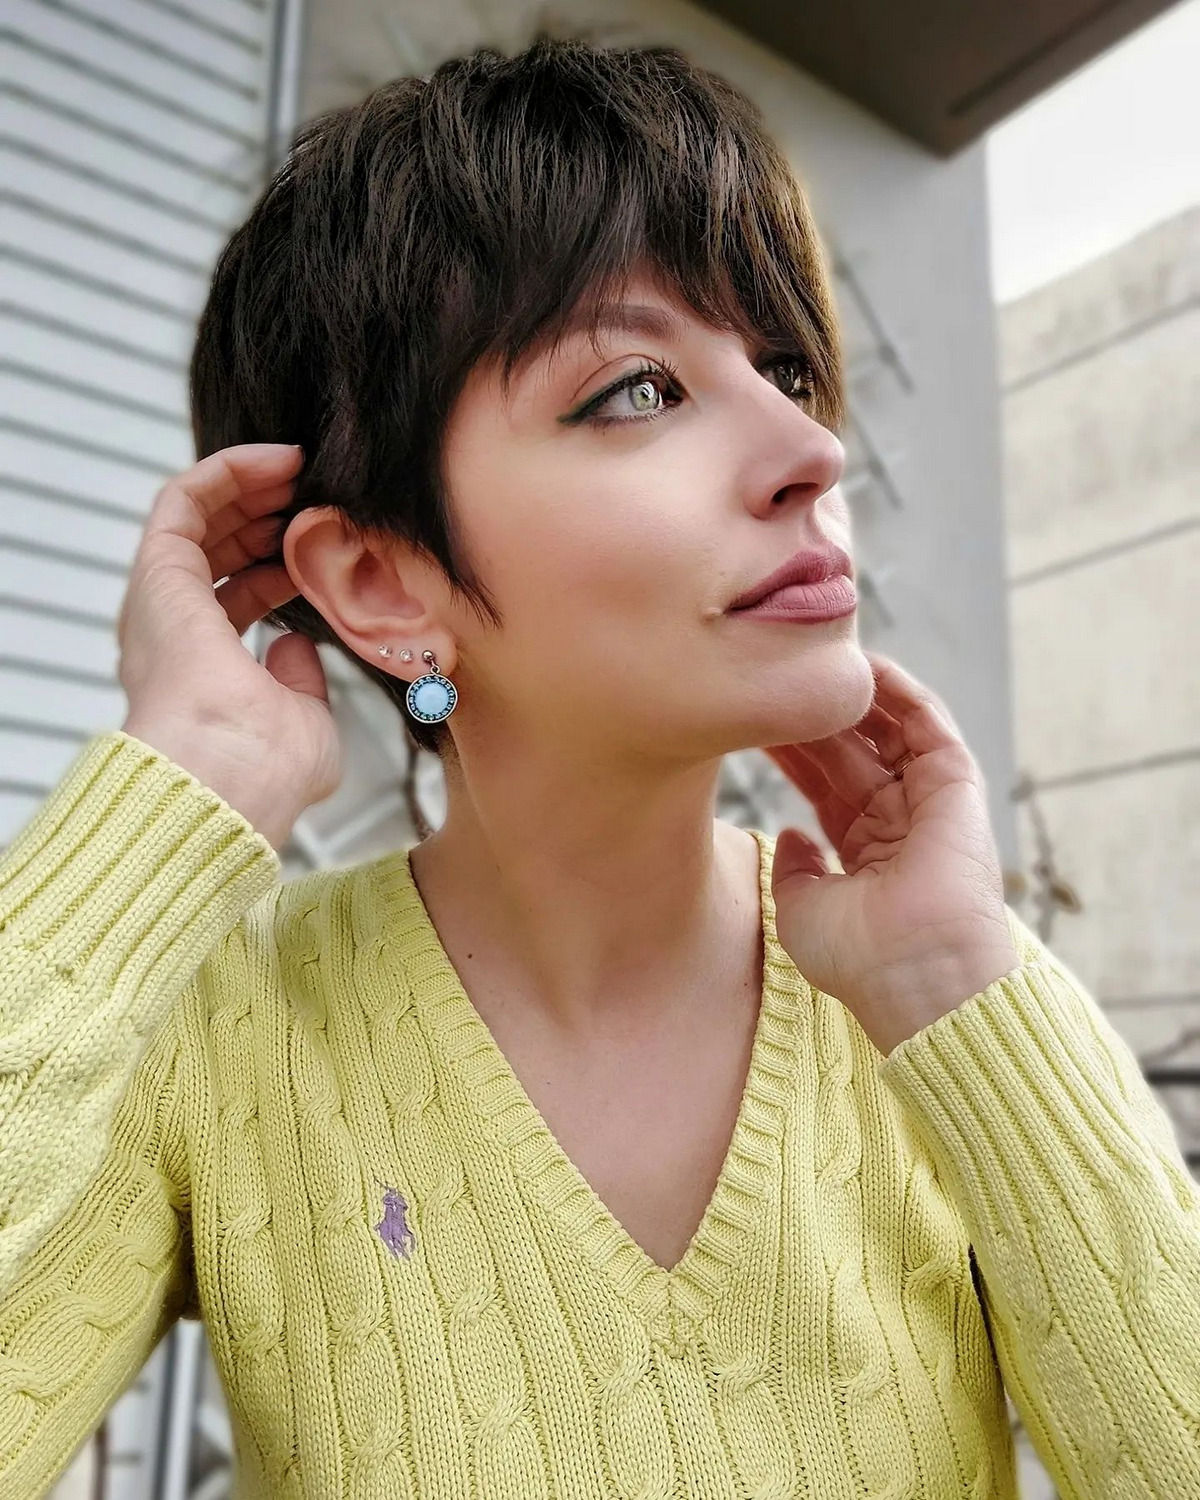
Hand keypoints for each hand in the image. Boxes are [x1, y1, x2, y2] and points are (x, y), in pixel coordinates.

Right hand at [117, 443, 340, 849]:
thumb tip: (297, 649)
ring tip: (300, 467)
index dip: (283, 564)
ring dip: (248, 486)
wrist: (229, 776)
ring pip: (197, 519)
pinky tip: (274, 460)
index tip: (328, 544)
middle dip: (266, 515)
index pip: (239, 597)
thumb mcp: (305, 723)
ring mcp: (163, 602)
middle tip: (315, 491)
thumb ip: (300, 683)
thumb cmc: (268, 771)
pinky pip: (181, 499)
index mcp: (207, 670)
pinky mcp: (158, 573)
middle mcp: (177, 633)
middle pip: (217, 551)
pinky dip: (226, 471)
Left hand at [763, 652, 1018, 1056]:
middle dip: (807, 717)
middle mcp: (898, 820)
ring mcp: (928, 801)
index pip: (822, 784)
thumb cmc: (863, 959)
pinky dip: (899, 691)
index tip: (748, 719)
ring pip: (885, 730)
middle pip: (847, 750)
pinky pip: (928, 724)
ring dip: (848, 697)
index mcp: (865, 850)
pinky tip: (860, 664)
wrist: (918, 974)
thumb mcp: (803, 909)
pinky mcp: (957, 785)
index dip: (788, 750)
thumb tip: (790, 836)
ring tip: (808, 661)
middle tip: (769, 680)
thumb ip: (794, 869)